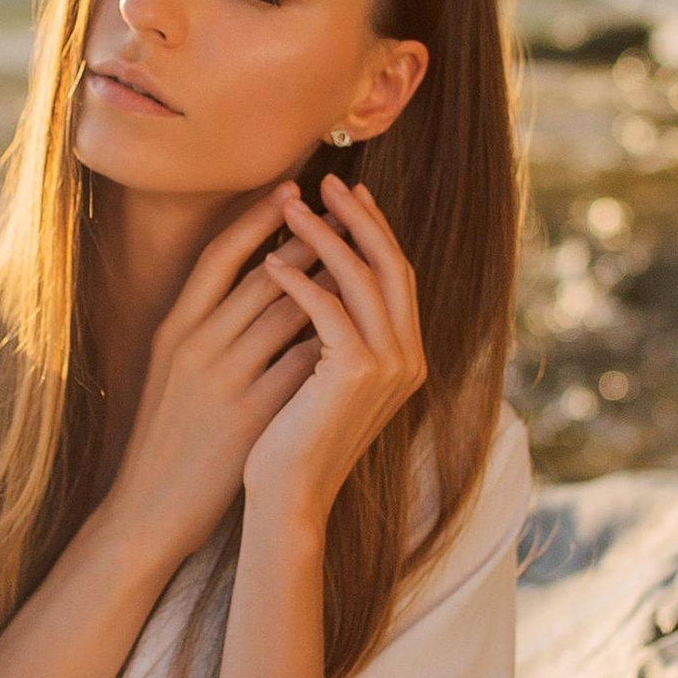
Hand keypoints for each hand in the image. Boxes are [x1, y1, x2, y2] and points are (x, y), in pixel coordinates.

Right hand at [94, 183, 326, 573]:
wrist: (149, 508)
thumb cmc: (166, 437)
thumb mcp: (172, 369)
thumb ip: (205, 326)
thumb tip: (256, 281)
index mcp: (174, 328)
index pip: (219, 255)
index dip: (256, 217)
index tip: (290, 187)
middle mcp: (196, 345)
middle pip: (262, 275)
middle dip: (309, 238)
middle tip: (344, 211)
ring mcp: (223, 379)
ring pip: (287, 312)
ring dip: (328, 282)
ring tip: (361, 259)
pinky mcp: (249, 416)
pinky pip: (301, 364)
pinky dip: (329, 339)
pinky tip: (358, 325)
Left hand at [242, 174, 426, 521]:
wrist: (287, 496)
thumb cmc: (294, 440)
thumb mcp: (323, 377)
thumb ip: (338, 334)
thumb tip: (325, 276)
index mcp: (407, 356)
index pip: (395, 275)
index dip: (373, 231)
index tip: (347, 196)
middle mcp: (408, 357)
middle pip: (388, 264)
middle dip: (356, 217)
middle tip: (323, 181)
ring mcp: (388, 365)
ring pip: (357, 277)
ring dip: (321, 236)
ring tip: (287, 207)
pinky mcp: (354, 372)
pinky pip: (327, 307)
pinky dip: (298, 279)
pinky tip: (269, 261)